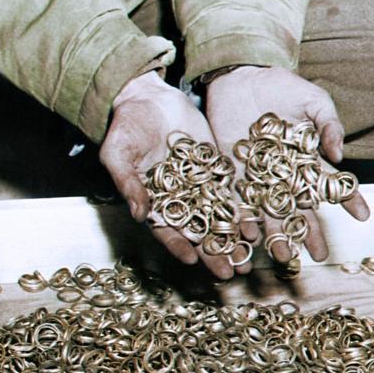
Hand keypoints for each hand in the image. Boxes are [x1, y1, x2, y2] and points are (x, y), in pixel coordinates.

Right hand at [100, 71, 248, 278]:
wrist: (147, 98)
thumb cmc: (125, 128)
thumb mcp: (118, 154)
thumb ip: (128, 183)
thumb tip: (138, 214)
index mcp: (153, 203)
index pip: (166, 231)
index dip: (179, 247)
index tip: (193, 260)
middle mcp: (178, 201)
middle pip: (197, 233)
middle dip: (213, 254)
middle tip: (229, 274)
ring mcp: (198, 187)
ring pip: (218, 219)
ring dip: (233, 240)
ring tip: (247, 257)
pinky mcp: (215, 171)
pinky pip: (230, 195)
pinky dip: (242, 212)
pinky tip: (255, 228)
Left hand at [206, 66, 369, 261]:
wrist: (241, 77)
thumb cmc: (282, 87)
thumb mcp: (313, 101)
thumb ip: (328, 125)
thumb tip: (339, 156)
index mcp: (307, 161)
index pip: (331, 185)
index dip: (348, 200)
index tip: (363, 216)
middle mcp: (285, 176)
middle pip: (300, 210)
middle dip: (310, 234)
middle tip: (319, 256)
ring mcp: (260, 178)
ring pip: (271, 213)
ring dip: (277, 236)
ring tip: (284, 256)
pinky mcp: (234, 175)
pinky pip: (240, 202)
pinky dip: (244, 220)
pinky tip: (250, 237)